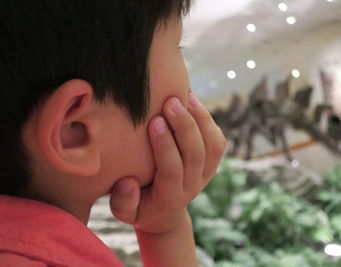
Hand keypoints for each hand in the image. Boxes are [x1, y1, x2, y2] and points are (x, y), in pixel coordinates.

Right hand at [109, 92, 225, 233]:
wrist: (164, 213)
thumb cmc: (139, 207)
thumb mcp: (124, 212)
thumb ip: (123, 202)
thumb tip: (129, 183)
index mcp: (170, 197)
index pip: (172, 169)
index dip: (165, 145)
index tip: (154, 122)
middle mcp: (193, 185)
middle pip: (196, 154)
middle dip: (185, 126)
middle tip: (171, 102)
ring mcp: (206, 175)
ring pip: (212, 146)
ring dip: (201, 119)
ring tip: (186, 95)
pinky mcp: (211, 164)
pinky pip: (217, 142)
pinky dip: (208, 120)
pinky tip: (193, 101)